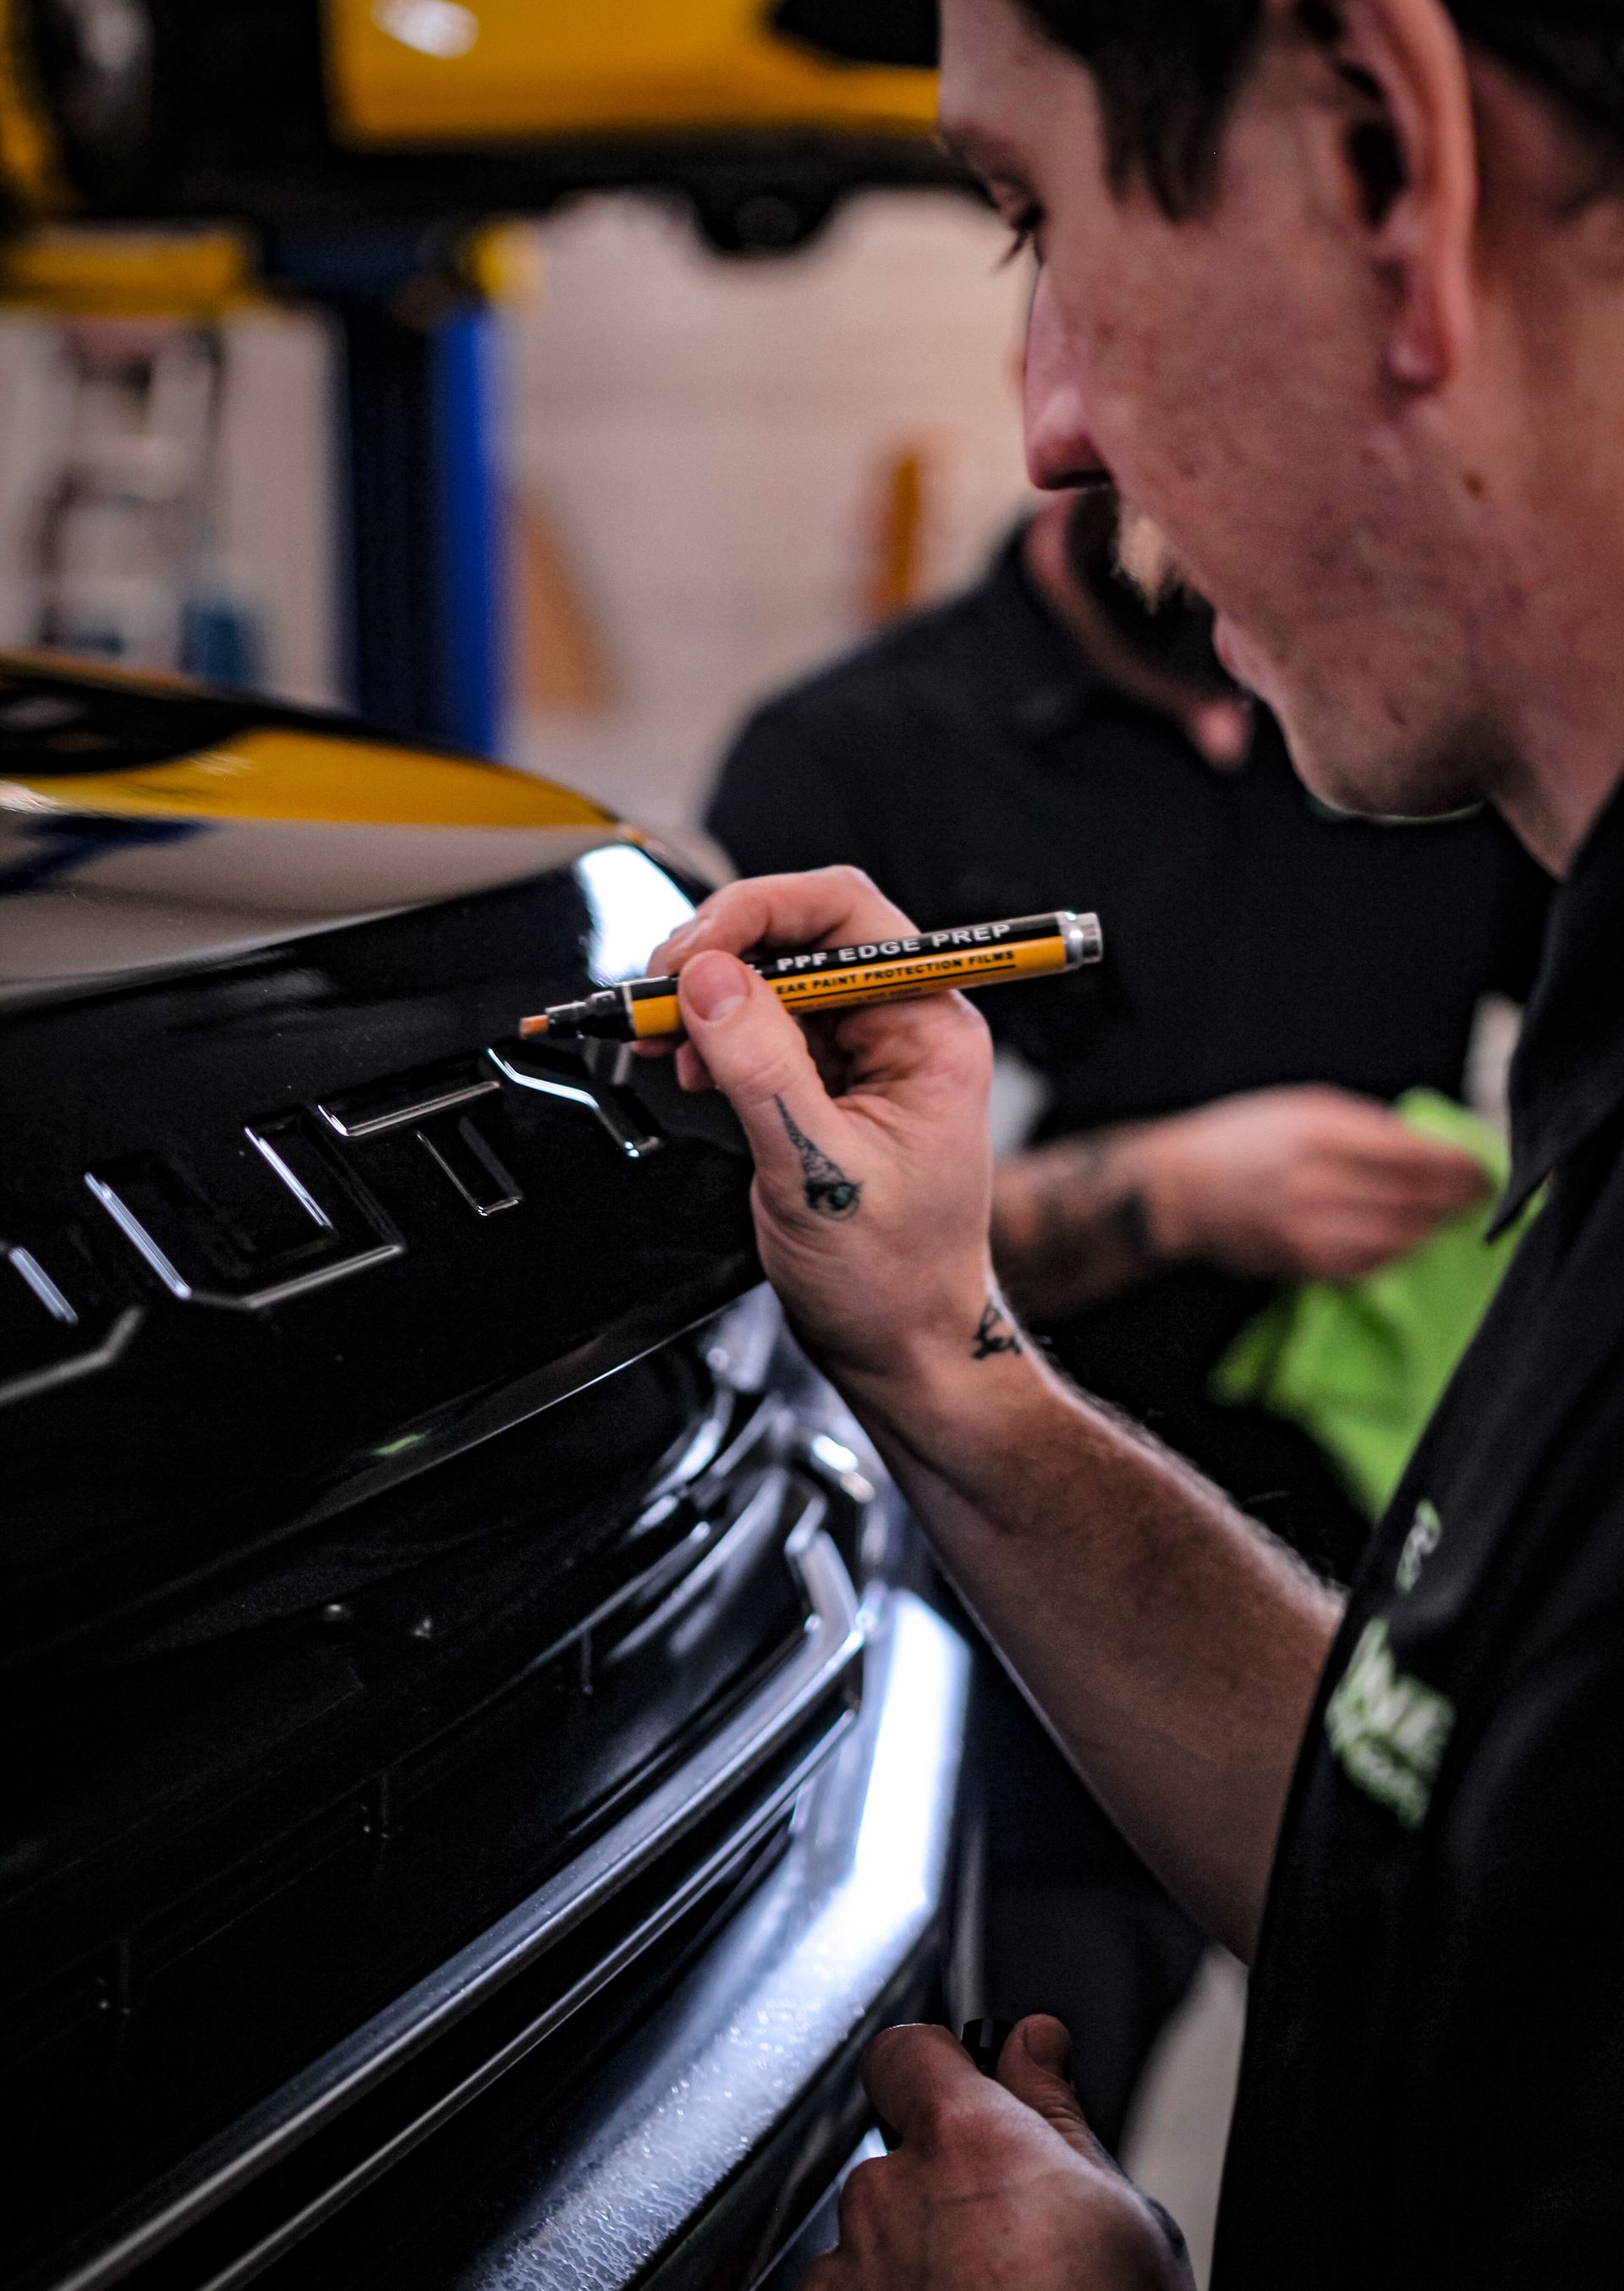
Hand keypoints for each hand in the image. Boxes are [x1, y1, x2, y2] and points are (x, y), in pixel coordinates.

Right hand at [644, 869, 1001, 1396]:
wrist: (903, 1349)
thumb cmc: (891, 1279)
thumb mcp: (817, 1170)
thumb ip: (760, 1067)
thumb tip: (707, 979)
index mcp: (930, 1028)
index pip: (845, 912)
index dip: (757, 913)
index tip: (690, 953)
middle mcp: (903, 1025)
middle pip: (801, 934)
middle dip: (720, 956)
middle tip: (658, 996)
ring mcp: (865, 1053)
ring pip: (773, 978)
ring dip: (708, 998)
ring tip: (664, 1042)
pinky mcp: (828, 1082)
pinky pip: (762, 1026)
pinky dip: (714, 1036)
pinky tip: (688, 1066)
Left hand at [804, 2019, 1193, 2290]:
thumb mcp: (1121, 2217)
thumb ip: (1058, 2114)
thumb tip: (1036, 2042)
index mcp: (962, 2141)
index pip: (906, 2050)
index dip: (935, 2068)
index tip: (966, 2092)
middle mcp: (887, 2195)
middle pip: (900, 2158)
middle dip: (943, 2188)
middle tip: (1015, 2243)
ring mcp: (850, 2273)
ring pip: (874, 2238)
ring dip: (914, 2258)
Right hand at [1137, 1086, 1487, 1281]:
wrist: (1176, 1188)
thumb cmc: (1246, 1135)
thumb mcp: (1304, 1104)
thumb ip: (1367, 1124)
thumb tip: (1432, 1146)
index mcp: (1316, 1132)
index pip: (1409, 1154)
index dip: (1456, 1164)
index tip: (1482, 1165)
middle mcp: (1311, 1182)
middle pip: (1409, 1199)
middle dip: (1455, 1199)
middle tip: (1481, 1195)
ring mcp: (1304, 1229)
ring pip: (1395, 1238)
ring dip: (1432, 1230)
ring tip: (1452, 1218)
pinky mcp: (1298, 1263)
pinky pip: (1366, 1266)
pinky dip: (1397, 1253)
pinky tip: (1410, 1241)